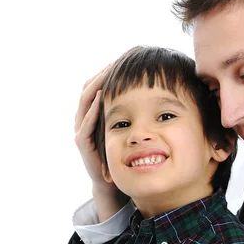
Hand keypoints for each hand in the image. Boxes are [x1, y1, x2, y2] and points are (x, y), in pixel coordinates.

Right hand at [75, 67, 128, 220]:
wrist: (113, 185)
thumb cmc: (125, 156)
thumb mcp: (131, 130)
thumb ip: (138, 113)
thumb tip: (161, 95)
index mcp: (96, 113)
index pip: (98, 85)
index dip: (108, 71)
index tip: (123, 58)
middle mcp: (85, 118)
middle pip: (89, 87)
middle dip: (102, 73)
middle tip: (116, 60)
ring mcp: (82, 129)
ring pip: (84, 101)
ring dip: (96, 85)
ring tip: (109, 73)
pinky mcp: (83, 143)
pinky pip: (85, 123)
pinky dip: (93, 109)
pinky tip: (103, 97)